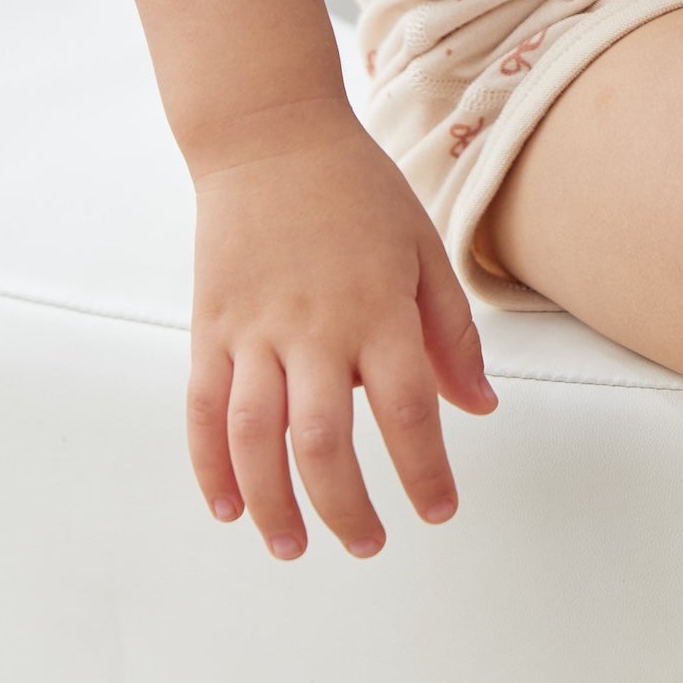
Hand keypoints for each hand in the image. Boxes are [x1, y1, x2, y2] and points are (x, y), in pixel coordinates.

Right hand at [187, 102, 498, 557]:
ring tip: (293, 546)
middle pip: (326, 442)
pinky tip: (228, 506)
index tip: (437, 510)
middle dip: (347, 507)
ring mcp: (254, 330)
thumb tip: (479, 407)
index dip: (424, 471)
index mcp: (378, 310)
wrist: (271, 136)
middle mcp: (315, 328)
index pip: (407, 411)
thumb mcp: (423, 250)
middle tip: (368, 544)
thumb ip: (450, 334)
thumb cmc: (356, 190)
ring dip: (275, 503)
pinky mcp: (209, 327)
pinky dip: (210, 466)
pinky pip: (204, 410)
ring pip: (258, 438)